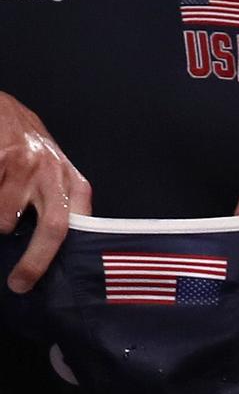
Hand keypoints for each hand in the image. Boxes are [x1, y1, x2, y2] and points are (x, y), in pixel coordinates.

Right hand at [0, 92, 90, 292]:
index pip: (76, 225)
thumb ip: (58, 206)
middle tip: (19, 283)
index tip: (39, 280)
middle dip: (35, 262)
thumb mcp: (54, 176)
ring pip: (6, 220)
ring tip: (1, 205)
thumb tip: (52, 253)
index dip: (60, 256)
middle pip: (54, 228)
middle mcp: (54, 174)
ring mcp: (25, 167)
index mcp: (72, 182)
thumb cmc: (30, 149)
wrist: (3, 110)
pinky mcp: (1, 161)